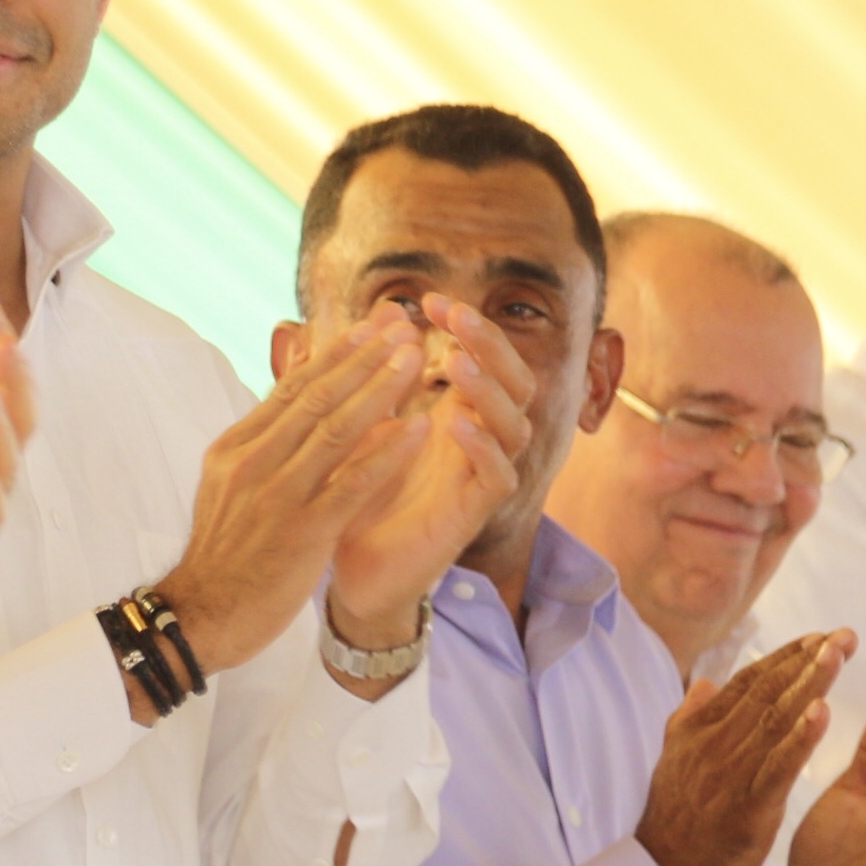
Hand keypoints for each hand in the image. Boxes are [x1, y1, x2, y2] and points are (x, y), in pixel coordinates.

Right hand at [146, 308, 426, 701]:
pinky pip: (352, 482)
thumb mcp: (230, 488)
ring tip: (417, 359)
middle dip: (364, 358)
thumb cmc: (225, 556)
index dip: (334, 355)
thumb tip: (296, 408)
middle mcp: (252, 463)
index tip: (369, 328)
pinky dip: (387, 451)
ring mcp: (276, 495)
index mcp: (234, 449)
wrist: (202, 616)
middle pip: (315, 398)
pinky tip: (419, 428)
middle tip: (403, 326)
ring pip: (334, 430)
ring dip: (380, 389)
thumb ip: (263, 448)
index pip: (290, 390)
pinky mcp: (301, 531)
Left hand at [327, 294, 535, 647]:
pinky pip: (499, 477)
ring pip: (515, 425)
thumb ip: (362, 377)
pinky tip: (455, 425)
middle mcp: (477, 439)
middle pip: (515, 381)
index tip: (429, 300)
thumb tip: (368, 315)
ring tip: (457, 363)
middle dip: (491, 344)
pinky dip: (482, 449)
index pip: (483, 358)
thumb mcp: (353, 425)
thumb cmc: (356, 491)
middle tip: (456, 315)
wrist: (350, 565)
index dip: (468, 326)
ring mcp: (480, 475)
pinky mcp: (475, 512)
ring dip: (488, 391)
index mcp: (454, 411)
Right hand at [636, 631, 847, 865]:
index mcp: (699, 728)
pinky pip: (778, 765)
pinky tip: (820, 713)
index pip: (748, 683)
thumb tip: (706, 682)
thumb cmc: (674, 816)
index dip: (784, 658)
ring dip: (808, 685)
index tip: (817, 639)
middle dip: (806, 661)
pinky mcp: (748, 803)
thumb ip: (691, 716)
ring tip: (836, 656)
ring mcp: (730, 770)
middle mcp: (714, 741)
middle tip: (842, 637)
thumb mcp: (675, 757)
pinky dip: (799, 738)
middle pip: (766, 692)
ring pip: (775, 720)